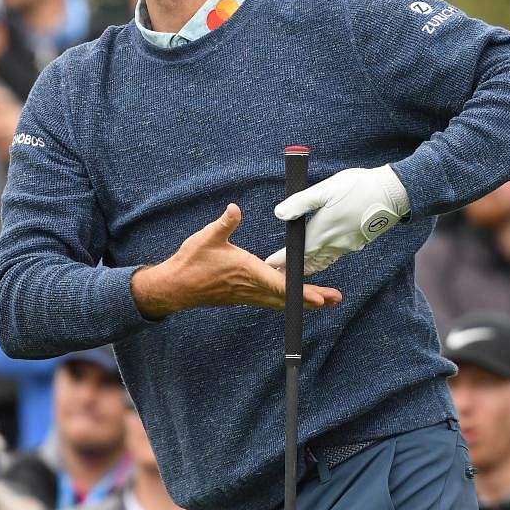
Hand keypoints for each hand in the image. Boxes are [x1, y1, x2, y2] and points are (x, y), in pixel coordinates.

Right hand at [131, 204, 341, 319]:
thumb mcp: (206, 237)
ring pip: (279, 301)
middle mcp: (249, 287)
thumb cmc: (190, 263)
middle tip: (335, 299)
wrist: (174, 287)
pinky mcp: (241, 296)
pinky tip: (291, 297)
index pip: (280, 284)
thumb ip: (224, 223)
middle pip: (286, 297)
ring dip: (301, 301)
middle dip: (312, 299)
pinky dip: (284, 300)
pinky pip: (269, 300)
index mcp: (246, 272)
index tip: (320, 297)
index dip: (301, 291)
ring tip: (323, 300)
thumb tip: (235, 208)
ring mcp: (245, 294)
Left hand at [266, 165, 408, 274]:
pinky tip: (325, 256)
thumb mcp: (325, 190)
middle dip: (296, 268)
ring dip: (311, 266)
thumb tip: (280, 213)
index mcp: (322, 231)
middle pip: (310, 261)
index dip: (283, 260)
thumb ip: (301, 203)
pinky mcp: (359, 242)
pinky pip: (337, 255)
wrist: (393, 194)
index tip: (271, 266)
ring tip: (301, 270)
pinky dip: (326, 259)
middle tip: (282, 274)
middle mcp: (334, 243)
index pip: (298, 252)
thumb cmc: (358, 187)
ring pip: (325, 260)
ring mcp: (348, 245)